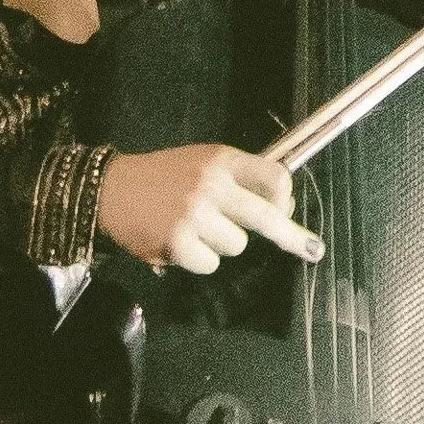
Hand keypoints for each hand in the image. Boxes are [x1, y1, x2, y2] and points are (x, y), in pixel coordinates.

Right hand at [97, 145, 322, 276]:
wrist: (110, 189)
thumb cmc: (162, 178)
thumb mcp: (201, 162)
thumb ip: (237, 179)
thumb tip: (281, 208)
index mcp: (222, 160)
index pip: (275, 176)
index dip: (285, 198)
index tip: (287, 211)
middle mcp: (212, 184)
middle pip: (268, 217)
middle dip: (292, 237)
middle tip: (314, 250)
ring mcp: (195, 214)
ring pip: (237, 245)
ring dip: (221, 244)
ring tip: (195, 229)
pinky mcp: (179, 242)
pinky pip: (211, 263)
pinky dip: (198, 260)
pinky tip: (180, 243)